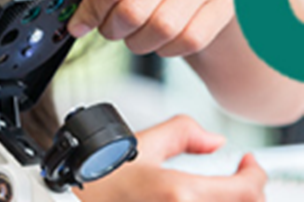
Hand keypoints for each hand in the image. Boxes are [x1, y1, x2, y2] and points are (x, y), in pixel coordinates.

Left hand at [43, 0, 235, 56]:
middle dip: (111, 28)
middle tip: (107, 28)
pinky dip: (166, 48)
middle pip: (133, 10)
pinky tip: (157, 37)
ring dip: (137, 42)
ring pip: (161, 29)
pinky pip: (189, 40)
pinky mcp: (224, 0)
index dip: (90, 11)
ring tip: (130, 33)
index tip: (79, 24)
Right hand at [75, 115, 265, 201]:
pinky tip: (203, 197)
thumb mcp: (140, 145)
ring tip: (223, 188)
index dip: (256, 174)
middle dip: (249, 190)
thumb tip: (214, 139)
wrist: (71, 194)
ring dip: (233, 201)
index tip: (249, 163)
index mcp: (179, 193)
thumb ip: (182, 133)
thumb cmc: (99, 176)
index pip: (245, 191)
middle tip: (240, 175)